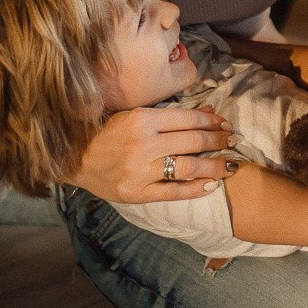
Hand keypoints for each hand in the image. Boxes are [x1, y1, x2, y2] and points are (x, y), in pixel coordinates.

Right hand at [70, 104, 234, 202]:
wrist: (75, 160)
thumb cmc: (107, 133)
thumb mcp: (135, 115)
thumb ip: (170, 116)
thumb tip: (208, 113)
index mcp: (141, 120)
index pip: (188, 119)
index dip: (211, 122)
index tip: (225, 124)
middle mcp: (143, 144)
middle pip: (193, 142)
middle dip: (218, 141)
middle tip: (232, 141)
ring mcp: (140, 171)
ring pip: (189, 168)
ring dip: (214, 166)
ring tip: (228, 165)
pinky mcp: (137, 193)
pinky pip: (174, 192)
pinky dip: (196, 190)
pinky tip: (211, 185)